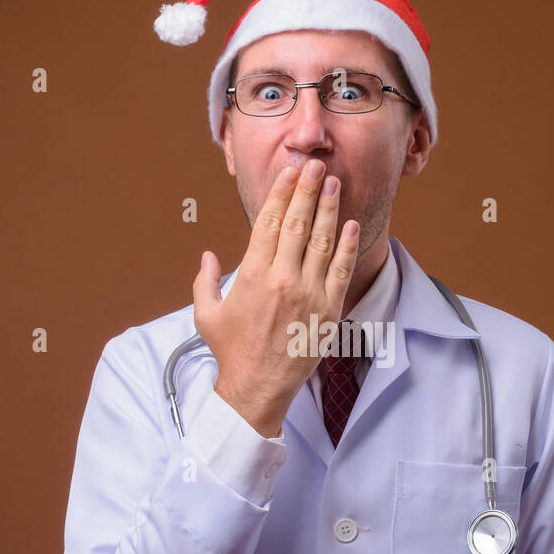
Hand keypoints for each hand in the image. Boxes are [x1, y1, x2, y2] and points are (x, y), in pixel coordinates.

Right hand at [193, 159, 359, 437]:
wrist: (257, 388)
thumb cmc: (232, 352)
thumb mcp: (207, 315)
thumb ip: (204, 281)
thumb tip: (207, 256)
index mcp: (252, 275)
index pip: (269, 222)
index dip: (280, 193)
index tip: (289, 172)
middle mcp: (282, 279)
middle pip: (297, 223)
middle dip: (307, 190)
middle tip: (315, 165)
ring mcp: (309, 294)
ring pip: (321, 241)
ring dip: (328, 208)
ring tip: (333, 183)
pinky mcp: (329, 310)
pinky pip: (340, 270)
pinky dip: (346, 245)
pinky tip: (349, 224)